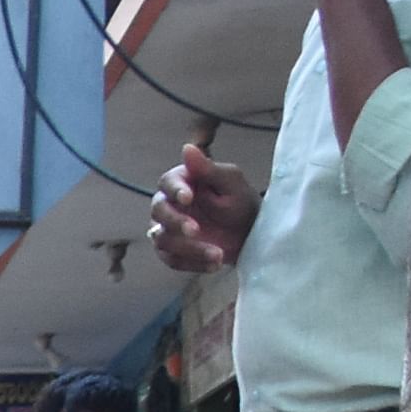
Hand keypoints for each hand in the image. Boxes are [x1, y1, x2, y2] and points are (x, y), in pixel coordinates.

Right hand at [150, 143, 257, 272]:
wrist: (252, 235)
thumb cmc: (243, 204)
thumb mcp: (231, 184)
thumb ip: (209, 169)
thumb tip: (186, 148)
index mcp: (182, 183)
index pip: (167, 182)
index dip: (175, 190)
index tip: (189, 198)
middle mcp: (170, 205)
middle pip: (158, 211)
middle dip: (175, 222)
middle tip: (196, 230)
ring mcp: (168, 230)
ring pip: (162, 239)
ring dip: (188, 248)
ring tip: (218, 254)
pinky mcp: (172, 251)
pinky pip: (171, 259)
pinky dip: (192, 264)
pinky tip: (214, 264)